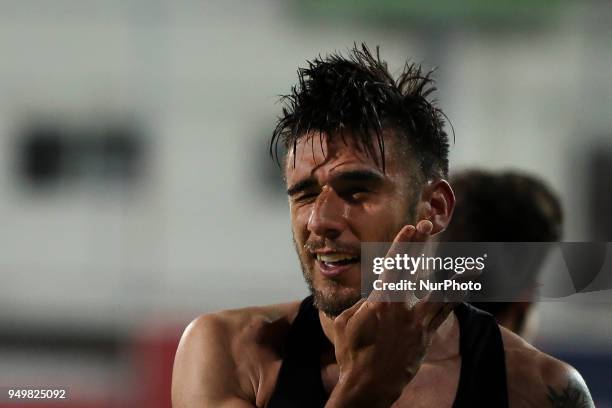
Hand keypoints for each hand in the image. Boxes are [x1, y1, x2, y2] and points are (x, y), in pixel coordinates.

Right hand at [326, 221, 456, 407]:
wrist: (368, 385)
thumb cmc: (351, 353)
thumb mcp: (345, 322)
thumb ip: (362, 303)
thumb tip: (374, 293)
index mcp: (380, 302)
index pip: (393, 265)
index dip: (403, 244)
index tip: (412, 227)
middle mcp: (402, 309)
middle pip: (414, 270)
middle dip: (420, 245)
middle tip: (427, 225)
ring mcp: (417, 323)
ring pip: (442, 294)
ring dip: (457, 277)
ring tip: (475, 264)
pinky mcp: (425, 336)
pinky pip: (444, 314)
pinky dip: (455, 299)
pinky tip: (465, 289)